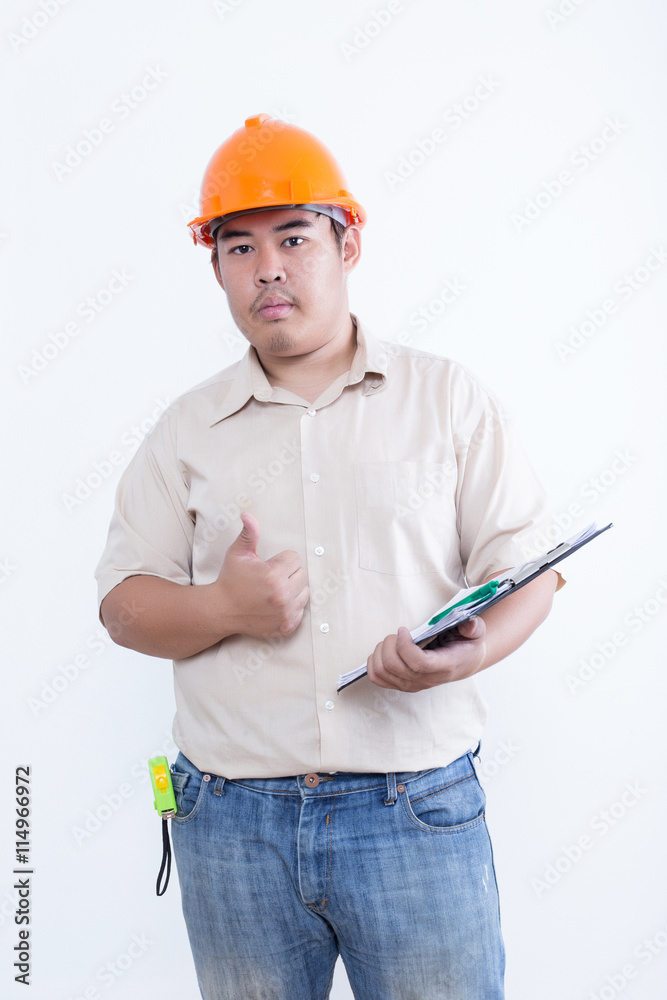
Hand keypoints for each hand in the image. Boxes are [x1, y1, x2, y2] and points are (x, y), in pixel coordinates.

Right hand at [211, 512, 308, 639]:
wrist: (221, 610)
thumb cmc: (230, 580)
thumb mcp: (238, 554)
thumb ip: (249, 534)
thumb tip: (247, 515)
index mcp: (273, 576)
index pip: (295, 558)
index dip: (281, 560)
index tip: (268, 566)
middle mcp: (282, 596)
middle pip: (302, 574)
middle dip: (288, 574)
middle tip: (270, 579)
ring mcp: (285, 613)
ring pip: (305, 592)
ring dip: (293, 589)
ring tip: (274, 591)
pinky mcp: (286, 626)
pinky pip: (301, 610)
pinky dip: (292, 606)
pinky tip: (276, 604)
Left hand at [366, 617, 486, 691]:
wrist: (463, 662)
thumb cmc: (466, 645)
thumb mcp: (477, 633)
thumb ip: (474, 628)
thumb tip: (468, 623)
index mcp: (444, 666)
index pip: (418, 663)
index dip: (405, 646)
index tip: (403, 630)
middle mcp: (426, 680)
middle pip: (394, 666)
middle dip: (389, 644)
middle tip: (398, 633)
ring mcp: (412, 685)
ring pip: (382, 671)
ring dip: (380, 651)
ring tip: (391, 641)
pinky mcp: (401, 685)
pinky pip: (377, 678)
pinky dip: (374, 662)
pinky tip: (384, 651)